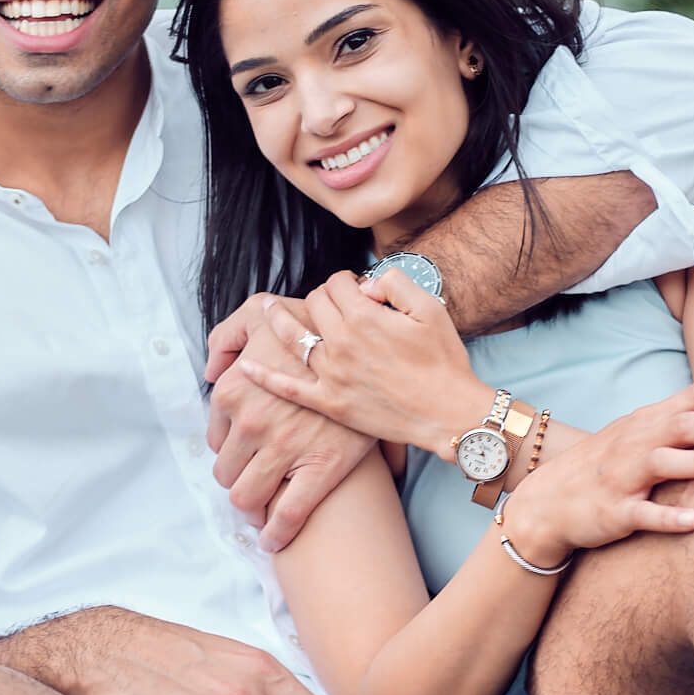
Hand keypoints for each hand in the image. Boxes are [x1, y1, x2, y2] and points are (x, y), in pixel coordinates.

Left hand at [207, 293, 373, 549]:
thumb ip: (228, 336)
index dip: (230, 451)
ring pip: (247, 498)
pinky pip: (288, 515)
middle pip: (227, 474)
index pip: (216, 440)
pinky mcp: (320, 468)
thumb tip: (211, 371)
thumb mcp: (260, 313)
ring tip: (262, 510)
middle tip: (254, 484)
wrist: (368, 346)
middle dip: (238, 483)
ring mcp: (283, 448)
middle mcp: (252, 420)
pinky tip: (274, 541)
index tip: (244, 456)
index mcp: (234, 390)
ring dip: (252, 508)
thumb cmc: (314, 327)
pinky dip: (277, 534)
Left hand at [230, 267, 487, 457]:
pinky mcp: (330, 403)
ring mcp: (332, 374)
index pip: (337, 284)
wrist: (448, 413)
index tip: (355, 288)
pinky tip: (245, 368)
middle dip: (321, 297)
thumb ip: (395, 283)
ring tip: (266, 308)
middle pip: (314, 305)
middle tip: (333, 303)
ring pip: (294, 338)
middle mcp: (341, 343)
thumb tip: (367, 283)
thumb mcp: (430, 308)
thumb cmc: (444, 361)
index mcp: (364, 316)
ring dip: (277, 319)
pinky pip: (288, 387)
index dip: (345, 281)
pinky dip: (264, 376)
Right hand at [499, 382, 693, 565]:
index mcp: (649, 420)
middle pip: (685, 426)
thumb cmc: (609, 467)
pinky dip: (668, 516)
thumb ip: (683, 423)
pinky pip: (642, 513)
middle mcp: (636, 441)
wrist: (548, 502)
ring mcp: (623, 476)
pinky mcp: (613, 511)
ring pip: (664, 463)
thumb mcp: (641, 435)